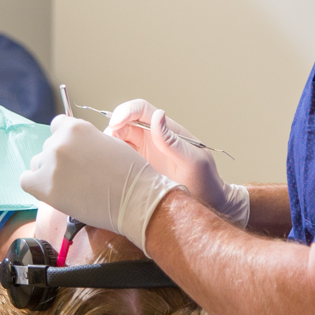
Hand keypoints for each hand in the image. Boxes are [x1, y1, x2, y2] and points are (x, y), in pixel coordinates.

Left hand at [19, 116, 184, 251]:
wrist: (135, 200)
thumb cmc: (129, 175)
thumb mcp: (108, 143)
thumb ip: (85, 141)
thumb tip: (73, 147)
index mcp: (76, 127)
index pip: (56, 127)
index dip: (65, 141)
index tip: (73, 154)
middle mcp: (59, 142)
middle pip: (47, 148)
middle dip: (59, 160)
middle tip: (77, 176)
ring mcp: (51, 163)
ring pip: (38, 165)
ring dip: (49, 174)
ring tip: (70, 187)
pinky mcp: (44, 186)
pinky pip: (26, 181)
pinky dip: (35, 186)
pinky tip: (51, 192)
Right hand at [106, 99, 249, 227]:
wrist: (208, 204)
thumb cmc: (206, 182)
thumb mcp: (193, 161)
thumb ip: (173, 140)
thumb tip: (157, 115)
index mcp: (166, 130)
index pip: (141, 110)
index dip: (124, 111)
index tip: (114, 124)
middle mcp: (152, 138)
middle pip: (124, 122)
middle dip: (112, 129)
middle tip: (107, 148)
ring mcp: (143, 153)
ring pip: (117, 140)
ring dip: (108, 145)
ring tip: (106, 160)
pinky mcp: (136, 168)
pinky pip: (118, 158)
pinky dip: (109, 159)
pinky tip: (108, 170)